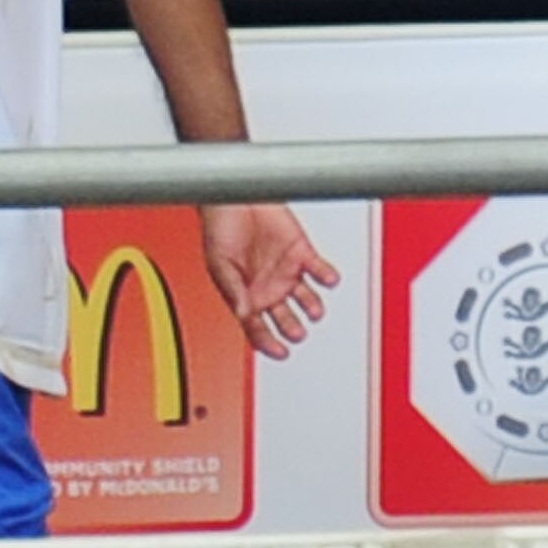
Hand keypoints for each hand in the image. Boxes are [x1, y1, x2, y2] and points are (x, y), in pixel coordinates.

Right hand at [200, 204, 338, 359]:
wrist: (234, 195)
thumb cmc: (220, 227)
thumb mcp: (219, 263)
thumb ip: (232, 289)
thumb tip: (244, 314)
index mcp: (246, 295)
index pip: (258, 329)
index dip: (268, 343)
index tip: (280, 352)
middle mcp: (268, 287)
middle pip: (286, 319)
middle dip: (293, 328)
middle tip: (298, 332)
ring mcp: (286, 271)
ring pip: (306, 299)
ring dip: (313, 307)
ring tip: (314, 310)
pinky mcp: (301, 251)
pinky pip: (319, 269)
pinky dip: (327, 275)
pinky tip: (329, 279)